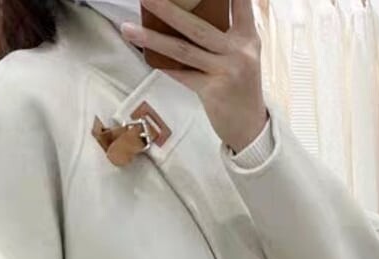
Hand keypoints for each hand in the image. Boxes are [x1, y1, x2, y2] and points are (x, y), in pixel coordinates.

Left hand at [121, 0, 268, 152]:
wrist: (250, 126)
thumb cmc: (241, 87)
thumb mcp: (242, 55)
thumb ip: (226, 33)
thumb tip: (189, 14)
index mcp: (247, 36)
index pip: (240, 2)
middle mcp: (239, 50)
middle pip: (197, 25)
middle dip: (167, 9)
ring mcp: (226, 71)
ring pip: (183, 50)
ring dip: (153, 38)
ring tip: (128, 28)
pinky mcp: (213, 92)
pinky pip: (181, 74)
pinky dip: (163, 64)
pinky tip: (145, 54)